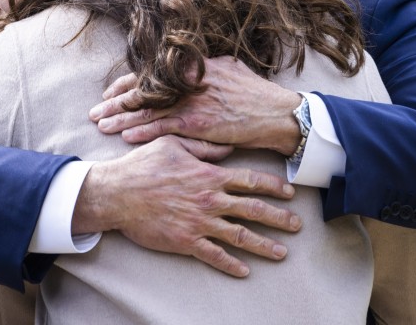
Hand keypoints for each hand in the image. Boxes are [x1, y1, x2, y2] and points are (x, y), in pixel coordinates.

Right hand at [72, 135, 301, 277]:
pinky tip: (245, 271)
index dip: (274, 186)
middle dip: (279, 218)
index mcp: (210, 175)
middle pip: (253, 210)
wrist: (118, 193)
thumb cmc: (144, 165)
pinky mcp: (186, 241)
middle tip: (297, 225)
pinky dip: (231, 264)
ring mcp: (200, 223)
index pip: (250, 180)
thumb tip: (227, 148)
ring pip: (240, 236)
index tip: (290, 192)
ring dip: (264, 245)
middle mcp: (210, 200)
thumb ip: (204, 147)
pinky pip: (214, 255)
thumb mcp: (174, 144)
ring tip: (282, 252)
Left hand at [90, 56, 302, 154]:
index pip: (151, 73)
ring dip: (122, 119)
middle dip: (115, 102)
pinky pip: (163, 127)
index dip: (127, 84)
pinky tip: (126, 137)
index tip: (110, 92)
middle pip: (143, 90)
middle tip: (95, 111)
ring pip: (148, 109)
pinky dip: (143, 132)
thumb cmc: (256, 93)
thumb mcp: (230, 68)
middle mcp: (188, 81)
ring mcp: (192, 102)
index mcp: (193, 66)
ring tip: (101, 125)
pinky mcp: (197, 123)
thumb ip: (207, 66)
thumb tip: (195, 64)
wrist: (275, 113)